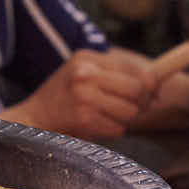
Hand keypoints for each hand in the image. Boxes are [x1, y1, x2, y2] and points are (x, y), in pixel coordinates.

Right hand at [0, 48, 154, 140]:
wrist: (32, 119)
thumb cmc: (62, 98)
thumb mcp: (82, 74)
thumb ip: (113, 74)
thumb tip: (155, 82)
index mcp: (86, 58)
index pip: (133, 67)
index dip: (150, 82)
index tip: (154, 91)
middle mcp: (85, 73)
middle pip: (137, 89)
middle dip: (141, 102)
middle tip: (133, 109)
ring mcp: (83, 96)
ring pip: (130, 111)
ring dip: (124, 119)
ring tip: (107, 117)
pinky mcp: (83, 119)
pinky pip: (118, 128)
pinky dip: (112, 130)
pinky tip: (96, 125)